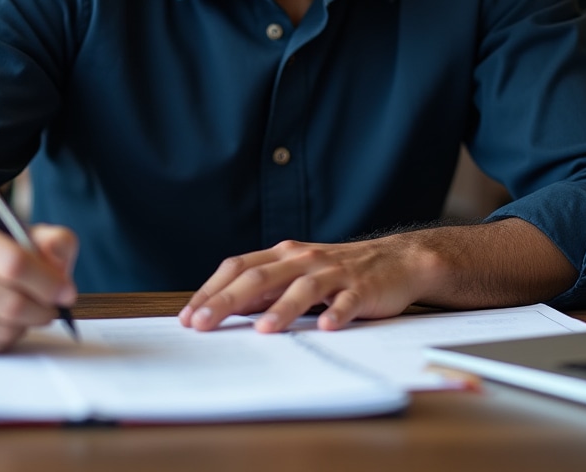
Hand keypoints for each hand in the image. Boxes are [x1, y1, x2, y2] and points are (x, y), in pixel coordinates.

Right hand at [0, 212, 77, 353]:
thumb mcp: (22, 233)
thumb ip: (52, 240)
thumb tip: (58, 257)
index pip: (15, 264)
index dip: (48, 283)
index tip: (68, 293)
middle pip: (11, 303)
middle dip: (43, 309)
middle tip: (53, 307)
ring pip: (3, 329)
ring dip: (26, 324)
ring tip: (27, 310)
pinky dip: (7, 338)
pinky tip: (3, 320)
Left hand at [178, 235, 433, 333]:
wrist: (396, 260)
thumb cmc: (339, 272)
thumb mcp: (297, 274)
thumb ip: (265, 288)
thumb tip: (223, 308)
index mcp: (283, 255)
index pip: (239, 268)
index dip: (212, 290)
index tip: (189, 316)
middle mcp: (303, 259)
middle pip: (259, 278)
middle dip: (228, 301)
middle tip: (204, 324)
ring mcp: (333, 273)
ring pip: (302, 288)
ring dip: (281, 309)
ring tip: (263, 330)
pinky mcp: (362, 289)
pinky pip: (346, 301)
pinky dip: (336, 313)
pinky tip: (326, 327)